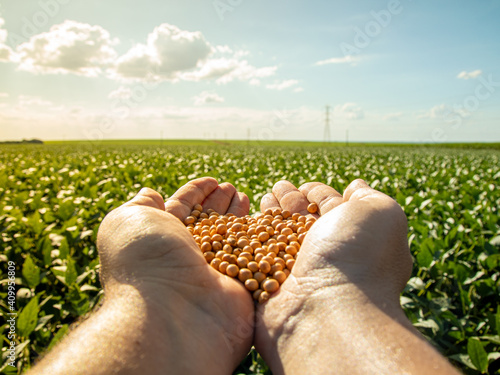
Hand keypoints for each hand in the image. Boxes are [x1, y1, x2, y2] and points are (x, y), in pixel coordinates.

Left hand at [97, 177, 253, 373]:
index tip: (213, 180)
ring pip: (229, 237)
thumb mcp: (127, 221)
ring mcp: (212, 270)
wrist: (174, 312)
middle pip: (207, 221)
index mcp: (160, 238)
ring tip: (244, 196)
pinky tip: (263, 223)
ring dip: (237, 216)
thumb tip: (150, 193)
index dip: (196, 192)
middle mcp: (185, 254)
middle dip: (220, 202)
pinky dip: (257, 239)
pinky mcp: (237, 284)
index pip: (181, 208)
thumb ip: (139, 205)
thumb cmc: (147, 261)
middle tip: (231, 187)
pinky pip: (250, 256)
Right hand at [254, 179, 416, 373]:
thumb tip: (356, 186)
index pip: (332, 208)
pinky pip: (258, 257)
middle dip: (290, 201)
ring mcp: (298, 273)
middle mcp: (327, 256)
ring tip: (263, 199)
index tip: (303, 186)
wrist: (327, 311)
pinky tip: (244, 224)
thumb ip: (369, 196)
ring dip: (271, 216)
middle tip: (277, 187)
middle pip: (304, 221)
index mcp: (353, 238)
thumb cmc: (357, 257)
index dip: (317, 193)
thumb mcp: (380, 214)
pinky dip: (251, 240)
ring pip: (280, 237)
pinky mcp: (270, 286)